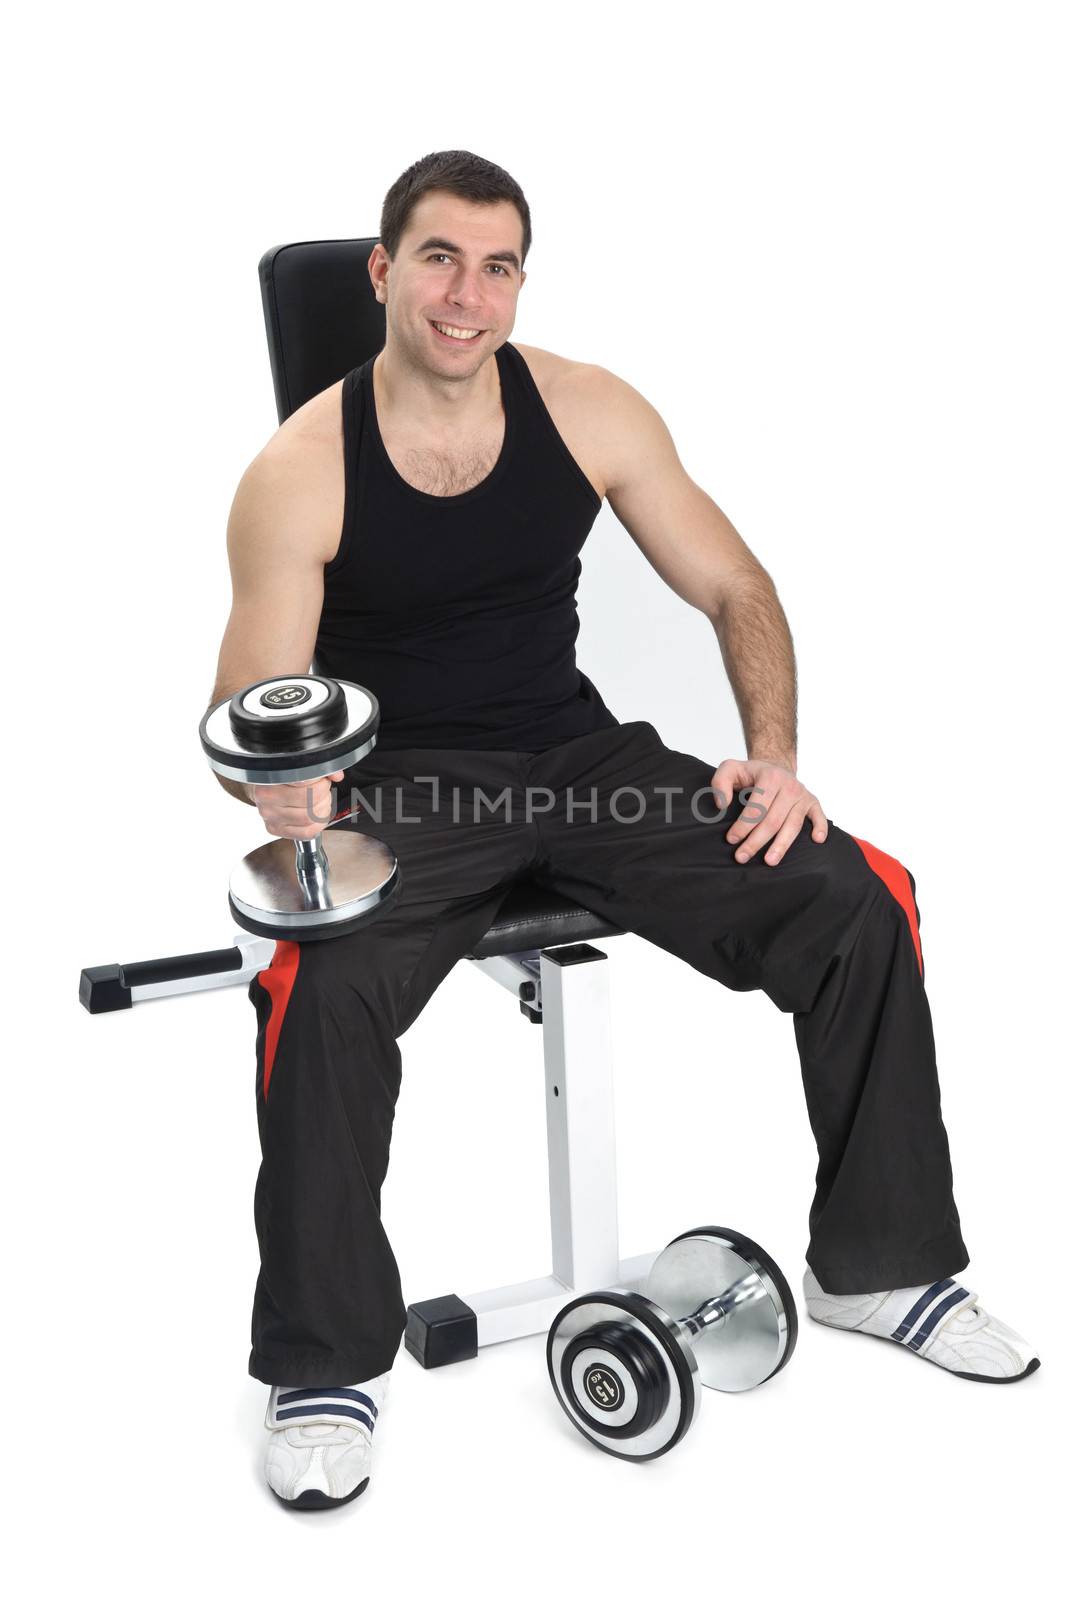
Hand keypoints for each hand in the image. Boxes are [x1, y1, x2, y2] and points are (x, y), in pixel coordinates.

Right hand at [249, 769, 347, 840]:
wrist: (264, 791)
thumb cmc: (281, 780)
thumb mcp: (296, 768)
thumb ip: (318, 769)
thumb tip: (337, 775)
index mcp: (271, 777)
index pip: (303, 780)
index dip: (319, 780)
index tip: (322, 779)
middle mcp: (268, 798)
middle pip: (308, 800)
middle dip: (323, 794)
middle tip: (323, 790)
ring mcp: (271, 816)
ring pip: (309, 817)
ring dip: (323, 809)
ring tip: (321, 802)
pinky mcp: (276, 829)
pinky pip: (306, 832)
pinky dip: (318, 825)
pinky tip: (318, 816)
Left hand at [711, 757, 828, 865]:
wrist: (775, 766)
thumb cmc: (752, 773)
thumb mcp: (730, 769)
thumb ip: (720, 783)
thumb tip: (722, 805)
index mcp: (769, 777)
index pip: (755, 808)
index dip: (742, 826)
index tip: (731, 840)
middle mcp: (789, 786)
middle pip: (772, 820)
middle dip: (756, 841)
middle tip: (742, 857)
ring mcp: (802, 795)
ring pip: (793, 825)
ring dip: (781, 845)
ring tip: (769, 862)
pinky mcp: (812, 802)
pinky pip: (819, 816)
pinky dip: (820, 827)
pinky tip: (816, 840)